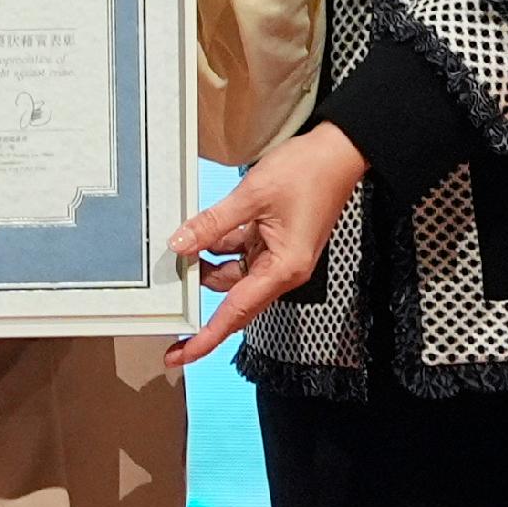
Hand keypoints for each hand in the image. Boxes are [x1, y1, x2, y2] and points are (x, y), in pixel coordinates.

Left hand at [164, 124, 368, 369]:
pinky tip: (203, 230)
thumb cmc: (309, 173)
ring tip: (184, 242)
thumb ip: (213, 224)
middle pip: (232, 297)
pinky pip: (241, 253)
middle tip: (169, 290)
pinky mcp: (276, 243)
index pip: (236, 313)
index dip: (206, 337)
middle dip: (201, 295)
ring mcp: (279, 258)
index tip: (181, 354)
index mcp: (283, 270)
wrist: (339, 152)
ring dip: (209, 260)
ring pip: (233, 273)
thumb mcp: (252, 196)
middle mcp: (282, 272)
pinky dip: (222, 245)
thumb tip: (180, 245)